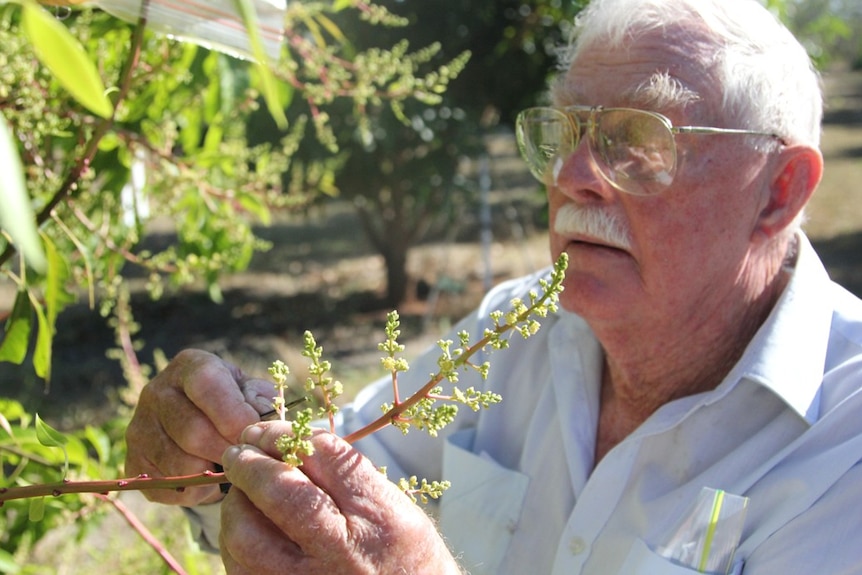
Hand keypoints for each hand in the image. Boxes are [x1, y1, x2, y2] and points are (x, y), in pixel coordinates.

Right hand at [124, 349, 274, 505]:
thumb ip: (261, 402)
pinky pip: (168, 486)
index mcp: (190, 366)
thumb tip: (262, 423)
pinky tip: (207, 476)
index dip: (233, 414)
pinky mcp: (132, 461)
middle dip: (228, 451)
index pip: (206, 384)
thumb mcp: (253, 393)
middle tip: (247, 459)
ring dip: (213, 473)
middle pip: (193, 432)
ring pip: (180, 465)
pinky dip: (195, 490)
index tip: (253, 435)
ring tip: (229, 467)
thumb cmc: (237, 405)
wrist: (204, 425)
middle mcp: (156, 391)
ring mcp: (139, 428)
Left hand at [219, 422, 461, 574]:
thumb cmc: (405, 557)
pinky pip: (242, 571)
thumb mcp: (395, 508)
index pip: (321, 457)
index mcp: (378, 516)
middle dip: (250, 466)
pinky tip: (246, 531)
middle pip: (280, 494)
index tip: (262, 430)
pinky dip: (236, 545)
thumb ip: (348, 476)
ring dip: (236, 506)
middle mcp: (344, 552)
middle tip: (237, 453)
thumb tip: (289, 444)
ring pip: (248, 538)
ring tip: (241, 494)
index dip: (281, 435)